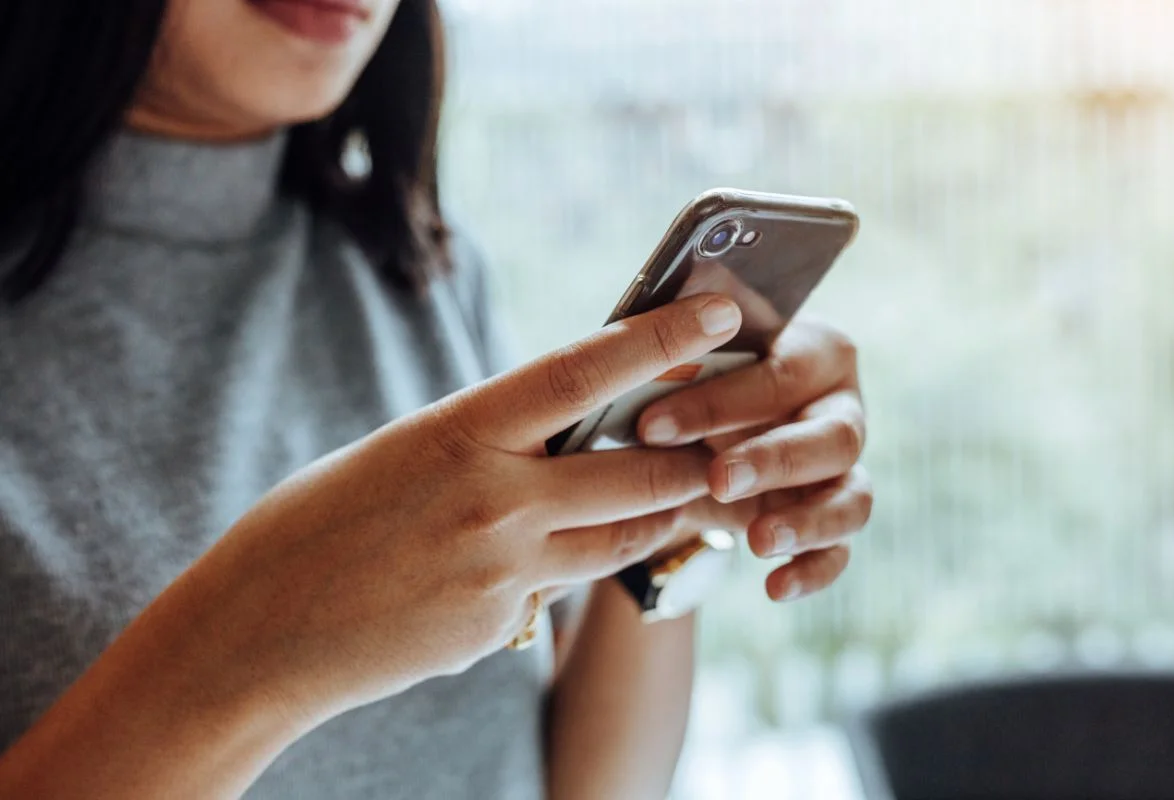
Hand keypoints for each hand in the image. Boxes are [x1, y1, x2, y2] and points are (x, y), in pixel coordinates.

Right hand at [186, 293, 743, 725]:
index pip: (583, 372)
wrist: (254, 633)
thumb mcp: (400, 453)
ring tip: (679, 497)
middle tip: (730, 438)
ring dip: (657, 517)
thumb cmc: (313, 525)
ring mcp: (501, 572)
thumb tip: (554, 435)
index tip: (721, 310)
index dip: (661, 337)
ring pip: (621, 539)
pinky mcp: (498, 628)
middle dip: (694, 456)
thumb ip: (483, 443)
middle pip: (637, 472)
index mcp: (458, 433)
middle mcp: (493, 502)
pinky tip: (521, 566)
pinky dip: (562, 571)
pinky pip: (556, 590)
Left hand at [636, 317, 871, 601]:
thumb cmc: (683, 383)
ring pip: (853, 495)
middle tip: (716, 479)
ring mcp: (844, 468)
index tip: (651, 425)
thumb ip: (671, 356)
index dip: (721, 399)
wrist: (691, 441)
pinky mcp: (835, 519)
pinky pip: (842, 549)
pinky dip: (814, 568)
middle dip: (773, 459)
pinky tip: (774, 588)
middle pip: (833, 434)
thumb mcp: (673, 364)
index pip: (781, 371)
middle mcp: (840, 406)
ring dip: (807, 519)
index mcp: (811, 348)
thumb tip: (638, 353)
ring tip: (757, 540)